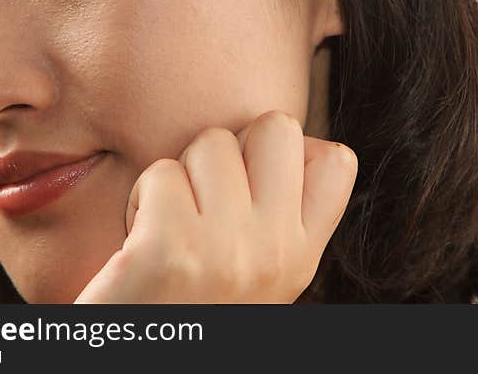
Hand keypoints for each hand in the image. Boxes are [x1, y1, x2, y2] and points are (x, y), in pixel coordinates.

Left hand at [74, 110, 357, 302]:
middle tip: (209, 196)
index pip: (337, 160)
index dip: (293, 153)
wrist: (141, 364)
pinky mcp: (168, 251)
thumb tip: (285, 138)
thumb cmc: (190, 306)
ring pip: (212, 142)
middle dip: (235, 147)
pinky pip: (160, 173)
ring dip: (181, 174)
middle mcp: (275, 254)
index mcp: (301, 257)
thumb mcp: (261, 272)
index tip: (256, 184)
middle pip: (276, 127)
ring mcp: (226, 251)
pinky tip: (140, 240)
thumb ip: (279, 215)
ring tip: (170, 223)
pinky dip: (141, 199)